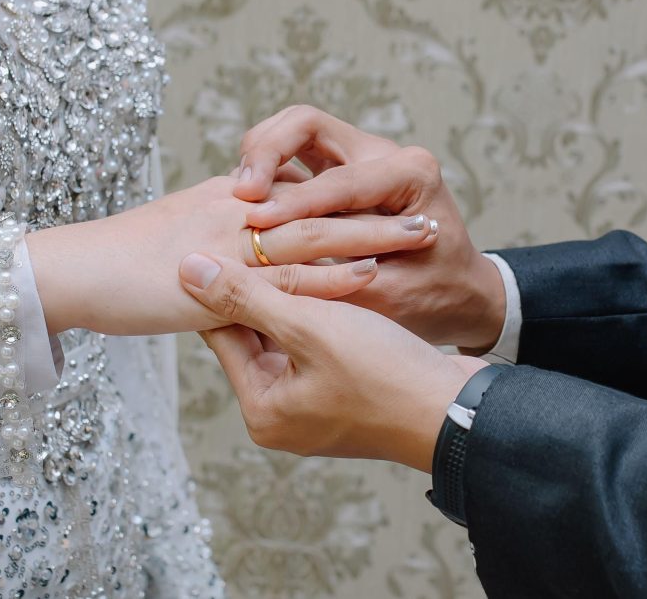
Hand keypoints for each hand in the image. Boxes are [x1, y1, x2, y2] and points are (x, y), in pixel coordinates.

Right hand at [26, 176, 436, 334]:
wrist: (73, 269)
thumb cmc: (116, 262)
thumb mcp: (174, 242)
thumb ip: (213, 248)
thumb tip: (235, 260)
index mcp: (228, 199)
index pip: (301, 189)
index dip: (349, 194)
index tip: (391, 201)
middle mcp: (237, 210)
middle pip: (321, 204)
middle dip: (376, 208)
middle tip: (427, 213)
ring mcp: (232, 241)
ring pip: (316, 233)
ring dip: (371, 234)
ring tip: (421, 236)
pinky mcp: (223, 278)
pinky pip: (287, 275)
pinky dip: (332, 274)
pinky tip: (370, 274)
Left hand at [179, 253, 488, 470]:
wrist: (461, 411)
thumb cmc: (384, 374)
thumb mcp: (308, 326)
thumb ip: (245, 296)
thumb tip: (186, 270)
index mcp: (262, 409)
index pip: (224, 332)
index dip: (223, 283)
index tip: (222, 239)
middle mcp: (283, 415)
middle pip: (257, 335)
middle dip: (265, 286)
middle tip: (260, 233)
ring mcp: (317, 407)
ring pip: (293, 335)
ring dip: (298, 293)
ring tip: (296, 242)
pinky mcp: (348, 395)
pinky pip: (323, 345)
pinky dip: (325, 311)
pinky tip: (331, 270)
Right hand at [232, 106, 505, 351]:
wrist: (463, 294)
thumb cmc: (435, 299)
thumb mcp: (389, 298)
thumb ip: (336, 283)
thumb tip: (272, 282)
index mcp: (410, 175)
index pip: (337, 181)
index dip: (291, 203)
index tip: (255, 224)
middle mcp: (386, 154)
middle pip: (307, 124)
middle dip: (267, 151)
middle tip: (241, 192)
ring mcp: (363, 156)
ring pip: (296, 130)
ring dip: (261, 155)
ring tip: (237, 194)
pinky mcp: (342, 168)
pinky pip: (295, 154)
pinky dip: (267, 169)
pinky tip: (247, 200)